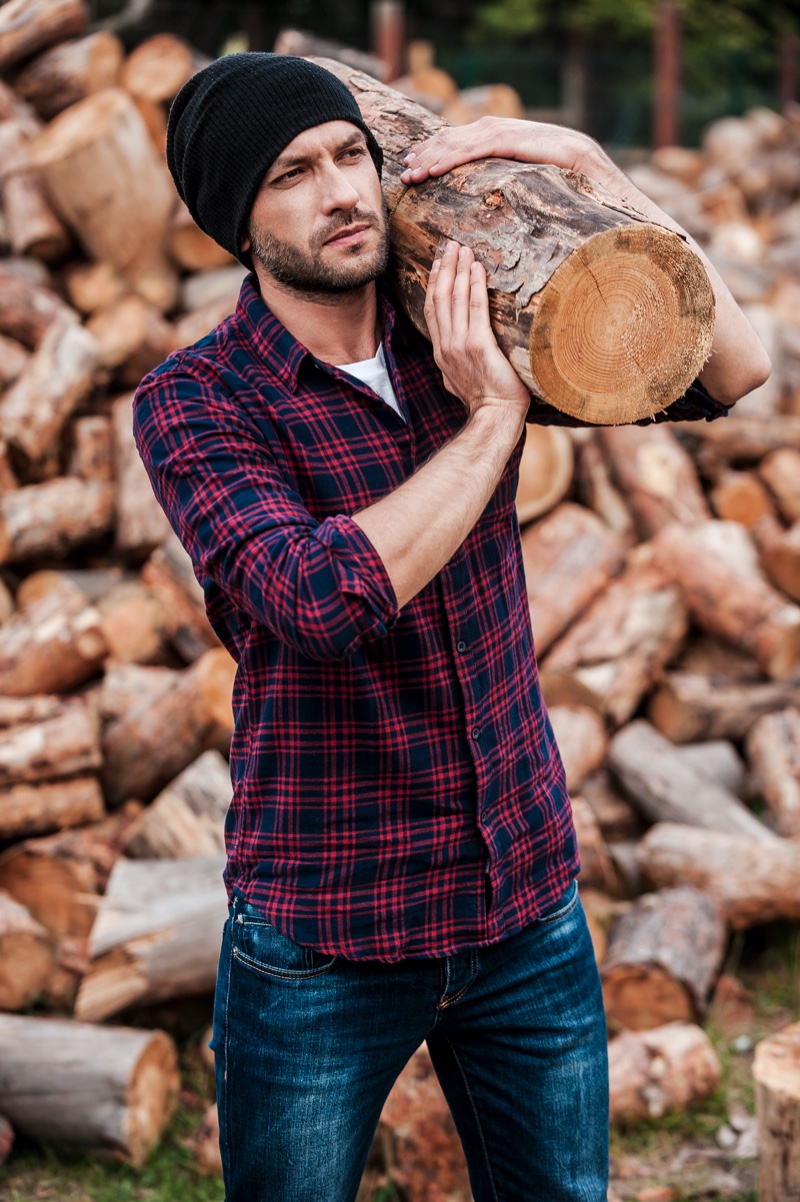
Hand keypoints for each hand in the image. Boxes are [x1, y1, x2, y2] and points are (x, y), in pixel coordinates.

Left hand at [401, 116, 614, 185]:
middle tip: (404, 171)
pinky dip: (449, 159)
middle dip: (425, 155)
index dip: (433, 151)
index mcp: (497, 133)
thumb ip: (503, 172)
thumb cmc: (557, 171)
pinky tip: (433, 170)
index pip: (457, 139)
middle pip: (450, 139)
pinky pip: (472, 150)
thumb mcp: (522, 171)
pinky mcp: (508, 140)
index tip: (414, 164)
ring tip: (411, 174)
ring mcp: (501, 131)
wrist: (585, 159)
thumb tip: (489, 188)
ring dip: (430, 159)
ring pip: (456, 144)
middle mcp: (495, 127)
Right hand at [424, 239, 529, 427]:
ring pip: (455, 299)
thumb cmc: (486, 401)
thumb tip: (459, 355)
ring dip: (459, 271)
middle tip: (451, 245)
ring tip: (463, 249)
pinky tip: (478, 269)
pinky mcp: (479, 345)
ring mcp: (460, 345)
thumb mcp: (461, 381)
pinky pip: (475, 308)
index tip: (440, 263)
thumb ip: (457, 362)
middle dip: (445, 269)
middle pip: (440, 299)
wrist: (495, 416)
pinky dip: (474, 286)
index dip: (435, 284)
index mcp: (442, 352)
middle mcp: (447, 346)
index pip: (433, 310)